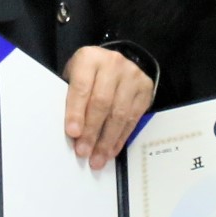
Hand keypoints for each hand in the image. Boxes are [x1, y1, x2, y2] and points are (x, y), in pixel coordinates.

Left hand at [63, 46, 153, 169]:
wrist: (116, 64)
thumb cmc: (88, 75)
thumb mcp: (74, 76)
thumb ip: (70, 98)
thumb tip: (70, 133)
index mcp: (89, 58)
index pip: (82, 87)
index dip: (76, 112)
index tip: (72, 133)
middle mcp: (113, 64)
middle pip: (102, 103)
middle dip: (92, 131)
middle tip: (83, 152)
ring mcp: (132, 76)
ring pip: (119, 114)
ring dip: (107, 140)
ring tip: (97, 158)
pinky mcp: (145, 89)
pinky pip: (133, 119)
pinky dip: (120, 138)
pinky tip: (110, 151)